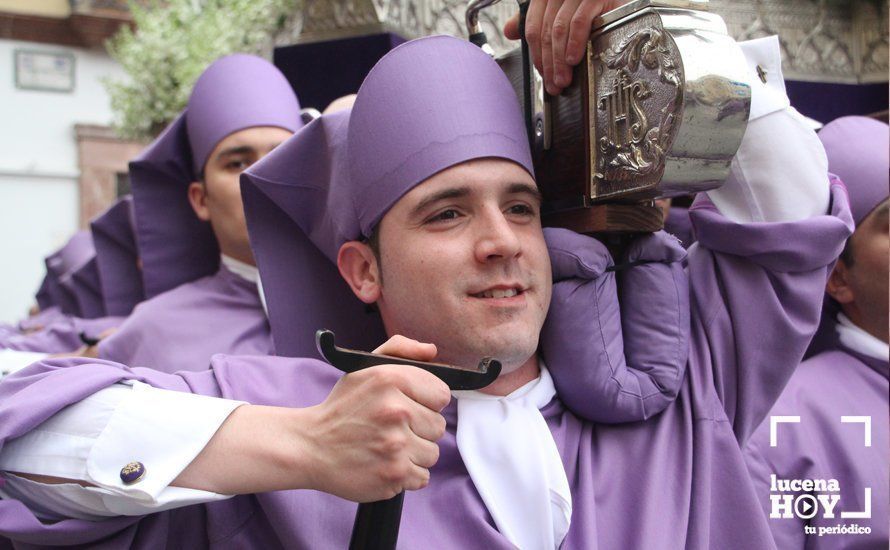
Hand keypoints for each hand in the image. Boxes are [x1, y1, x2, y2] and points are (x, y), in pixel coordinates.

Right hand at [300, 336, 449, 500]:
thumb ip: (400, 350)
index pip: (442, 394)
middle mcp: (396, 411)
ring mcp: (395, 446)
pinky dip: (407, 475)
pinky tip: (385, 464)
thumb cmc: (341, 408)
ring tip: (387, 447)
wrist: (309, 446)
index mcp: (391, 380)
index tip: (411, 406)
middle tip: (393, 429)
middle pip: (439, 426)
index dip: (427, 401)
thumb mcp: (364, 368)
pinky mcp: (394, 475)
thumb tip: (431, 351)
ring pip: (432, 453)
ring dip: (414, 453)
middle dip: (420, 428)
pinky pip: (423, 477)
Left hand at [504, 0, 624, 94]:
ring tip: (563, 79)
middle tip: (553, 84)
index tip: (543, 75)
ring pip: (559, 30)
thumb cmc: (593, 6)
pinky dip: (575, 43)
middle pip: (545, 33)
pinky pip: (579, 22)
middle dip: (548, 63)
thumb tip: (508, 31)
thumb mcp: (559, 10)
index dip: (536, 55)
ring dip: (559, 60)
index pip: (532, 28)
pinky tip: (574, 59)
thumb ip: (535, 20)